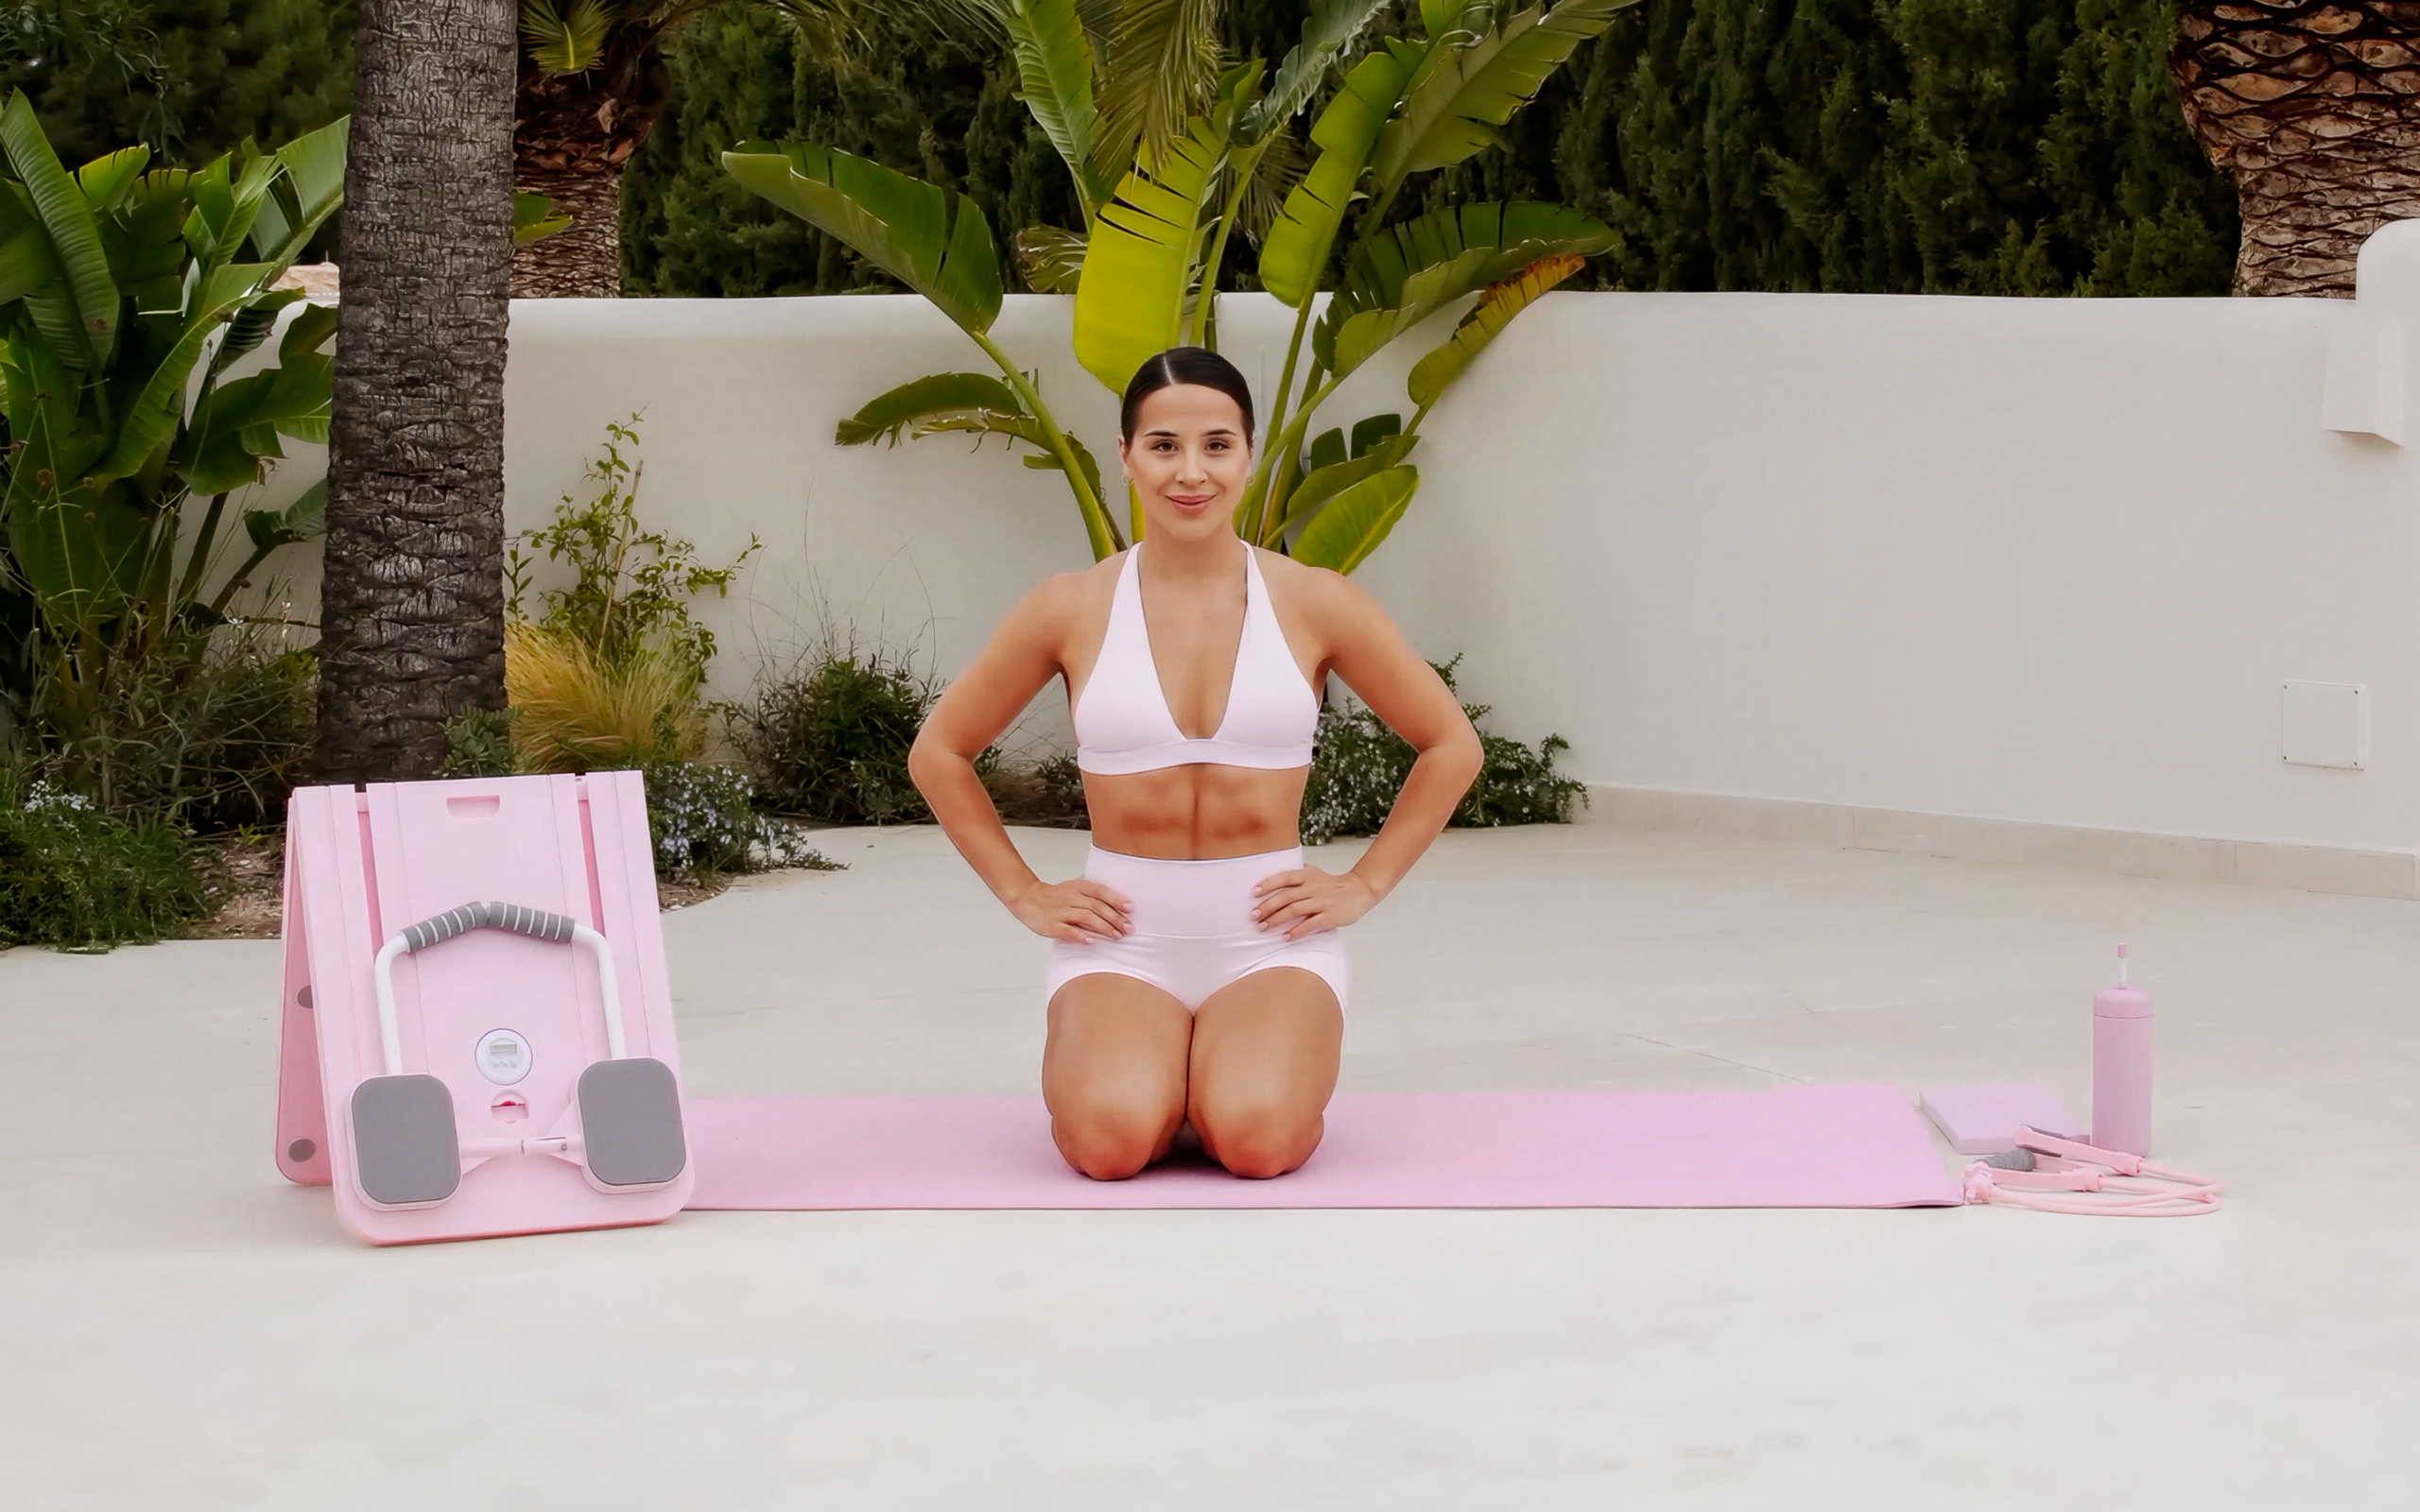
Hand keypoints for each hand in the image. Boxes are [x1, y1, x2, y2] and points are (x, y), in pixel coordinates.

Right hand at [1011, 877, 1131, 942]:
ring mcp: (1061, 911)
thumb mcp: (1074, 887)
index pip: (1100, 891)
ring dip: (1103, 927)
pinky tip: (1091, 941)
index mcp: (1077, 886)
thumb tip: (1119, 899)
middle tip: (1128, 928)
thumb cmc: (1055, 896)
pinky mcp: (1052, 925)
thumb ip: (1093, 892)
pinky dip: (1080, 936)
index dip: (1116, 899)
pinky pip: (1067, 930)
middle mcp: (1070, 897)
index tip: (1130, 908)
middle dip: (1114, 918)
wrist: (1027, 899)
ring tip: (1116, 935)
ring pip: (1085, 918)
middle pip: (1096, 906)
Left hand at [1250, 865, 1376, 938]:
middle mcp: (1313, 887)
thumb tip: (1272, 880)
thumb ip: (1296, 876)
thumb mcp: (1314, 874)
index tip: (1253, 893)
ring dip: (1276, 920)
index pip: (1284, 877)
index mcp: (1307, 876)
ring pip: (1294, 910)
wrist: (1360, 890)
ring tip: (1264, 927)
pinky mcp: (1330, 916)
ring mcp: (1322, 902)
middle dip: (1267, 907)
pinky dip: (1296, 931)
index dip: (1268, 884)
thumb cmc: (1332, 885)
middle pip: (1286, 897)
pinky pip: (1310, 924)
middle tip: (1253, 917)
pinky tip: (1285, 937)